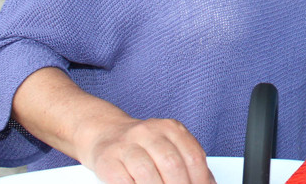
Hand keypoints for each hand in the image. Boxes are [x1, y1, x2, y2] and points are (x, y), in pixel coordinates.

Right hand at [81, 117, 215, 183]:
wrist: (105, 133)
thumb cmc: (143, 145)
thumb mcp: (168, 145)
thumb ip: (186, 162)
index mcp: (170, 128)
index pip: (193, 157)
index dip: (200, 180)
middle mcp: (148, 132)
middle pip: (172, 165)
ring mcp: (126, 145)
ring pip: (148, 175)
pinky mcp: (108, 160)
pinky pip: (124, 182)